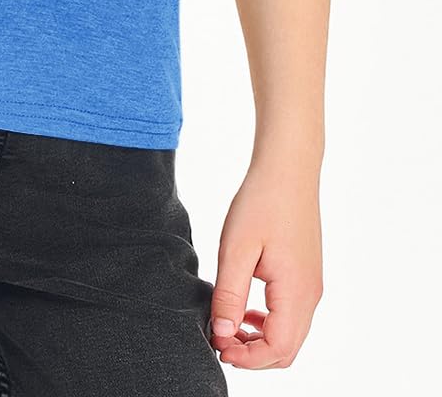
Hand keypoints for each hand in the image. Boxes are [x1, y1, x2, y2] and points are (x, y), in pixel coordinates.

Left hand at [209, 156, 324, 370]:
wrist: (288, 170)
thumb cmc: (261, 203)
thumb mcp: (236, 249)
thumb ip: (230, 295)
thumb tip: (223, 334)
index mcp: (296, 293)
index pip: (277, 349)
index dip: (247, 358)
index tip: (217, 345)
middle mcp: (310, 296)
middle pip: (286, 350)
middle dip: (253, 355)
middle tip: (220, 339)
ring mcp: (311, 287)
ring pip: (290, 334)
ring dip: (260, 340)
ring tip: (228, 325)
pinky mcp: (306, 276)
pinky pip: (291, 315)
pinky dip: (269, 323)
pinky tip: (245, 309)